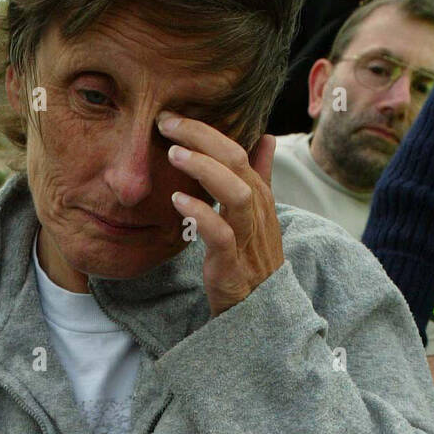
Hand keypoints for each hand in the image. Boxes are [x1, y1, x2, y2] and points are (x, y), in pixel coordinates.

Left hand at [157, 111, 283, 316]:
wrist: (259, 315)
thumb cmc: (253, 262)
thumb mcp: (257, 217)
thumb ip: (259, 177)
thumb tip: (266, 138)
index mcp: (260, 199)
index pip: (239, 151)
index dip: (207, 131)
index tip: (172, 118)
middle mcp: (258, 215)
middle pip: (238, 163)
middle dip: (203, 138)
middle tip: (167, 125)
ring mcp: (248, 241)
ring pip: (237, 195)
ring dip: (205, 170)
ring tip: (174, 155)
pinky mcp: (233, 268)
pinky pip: (222, 236)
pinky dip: (201, 215)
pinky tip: (178, 201)